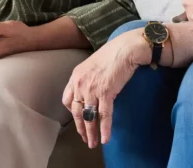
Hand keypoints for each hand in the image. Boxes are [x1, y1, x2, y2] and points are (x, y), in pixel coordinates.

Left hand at [62, 30, 148, 147]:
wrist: (125, 49)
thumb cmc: (111, 56)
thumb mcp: (91, 66)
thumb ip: (87, 80)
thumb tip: (90, 94)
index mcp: (75, 76)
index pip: (67, 99)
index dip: (72, 113)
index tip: (78, 120)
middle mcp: (80, 83)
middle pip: (76, 112)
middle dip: (81, 128)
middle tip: (85, 139)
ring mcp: (92, 88)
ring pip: (89, 116)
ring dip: (91, 133)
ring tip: (93, 143)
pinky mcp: (106, 92)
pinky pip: (104, 115)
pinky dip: (104, 129)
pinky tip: (105, 139)